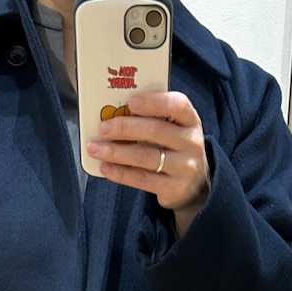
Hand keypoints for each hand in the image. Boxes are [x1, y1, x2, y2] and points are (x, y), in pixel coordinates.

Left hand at [87, 91, 210, 235]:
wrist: (195, 186)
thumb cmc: (176, 150)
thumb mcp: (175, 130)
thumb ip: (155, 119)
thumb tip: (115, 112)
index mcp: (191, 121)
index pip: (177, 105)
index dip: (154, 102)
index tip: (131, 102)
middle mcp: (191, 143)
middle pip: (155, 130)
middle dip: (124, 127)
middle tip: (103, 128)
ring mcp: (184, 167)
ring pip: (145, 156)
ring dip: (116, 151)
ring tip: (95, 148)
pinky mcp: (173, 188)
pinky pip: (142, 179)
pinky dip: (120, 172)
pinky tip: (105, 167)